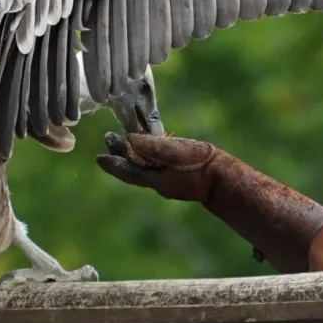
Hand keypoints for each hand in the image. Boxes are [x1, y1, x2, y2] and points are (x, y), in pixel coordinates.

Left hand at [94, 131, 228, 202]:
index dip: (112, 164)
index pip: (127, 171)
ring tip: (128, 141)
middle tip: (110, 139)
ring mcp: (168, 182)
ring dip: (134, 156)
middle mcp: (158, 183)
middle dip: (121, 156)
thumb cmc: (200, 164)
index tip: (99, 157)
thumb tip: (130, 139)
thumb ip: (151, 146)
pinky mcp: (178, 179)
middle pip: (134, 169)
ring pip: (145, 169)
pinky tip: (152, 151)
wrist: (223, 179)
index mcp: (154, 178)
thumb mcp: (175, 152)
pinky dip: (149, 158)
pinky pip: (157, 168)